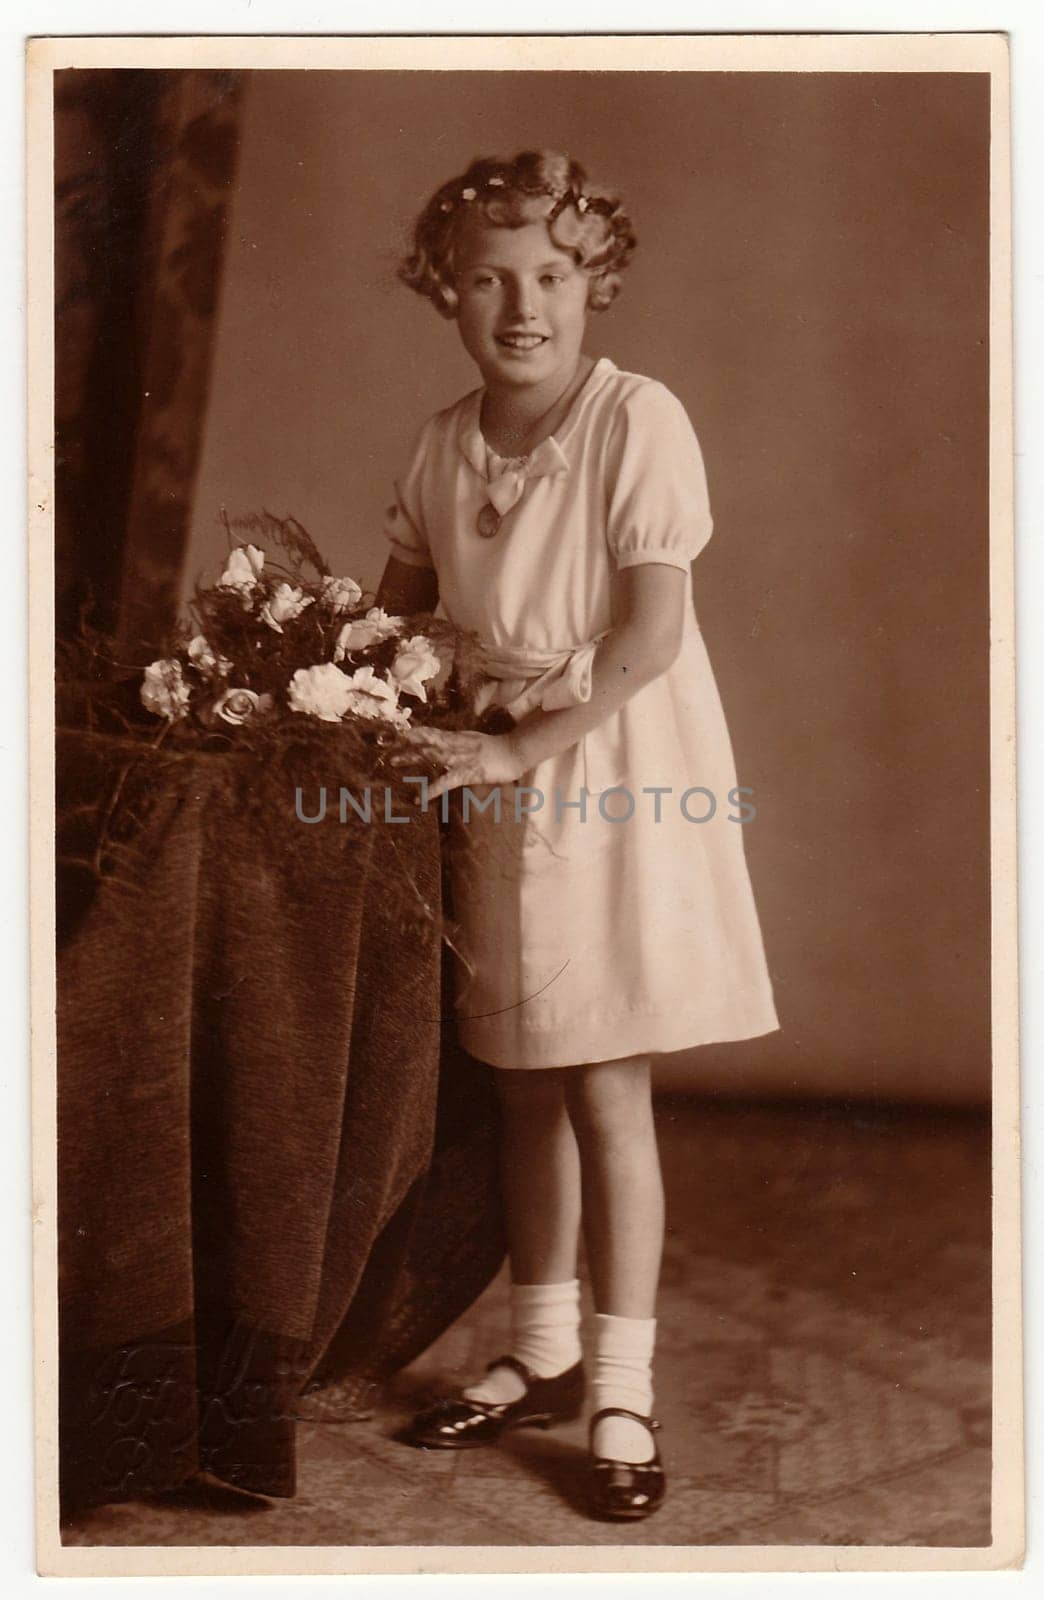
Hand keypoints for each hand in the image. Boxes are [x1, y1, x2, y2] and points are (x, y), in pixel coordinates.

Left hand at [394, 726, 527, 800]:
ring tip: (394, 762)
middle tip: (388, 748)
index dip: (415, 732)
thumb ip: (463, 745)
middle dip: (406, 744)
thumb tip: (452, 748)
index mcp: (458, 737)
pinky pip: (446, 781)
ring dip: (412, 757)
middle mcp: (456, 743)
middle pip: (426, 742)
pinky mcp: (467, 772)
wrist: (516, 751)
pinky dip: (431, 789)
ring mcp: (461, 757)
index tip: (399, 734)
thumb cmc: (499, 750)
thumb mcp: (477, 743)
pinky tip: (419, 797)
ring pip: (431, 755)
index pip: (432, 732)